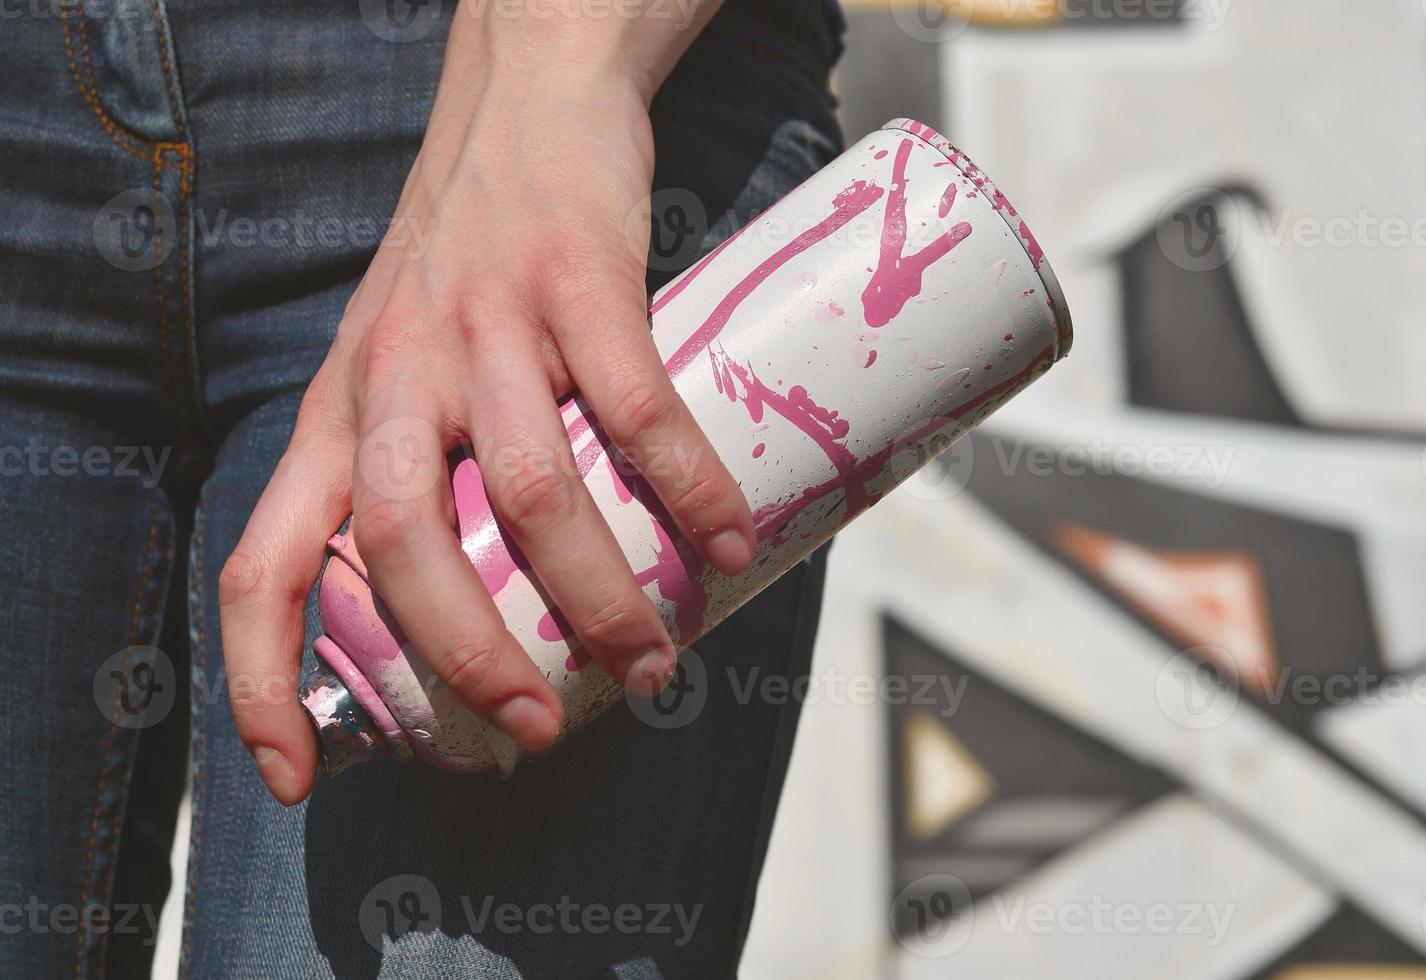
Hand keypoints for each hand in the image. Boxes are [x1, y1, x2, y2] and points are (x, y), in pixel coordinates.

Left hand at [220, 4, 743, 804]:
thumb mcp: (400, 362)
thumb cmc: (468, 255)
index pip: (261, 566)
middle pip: (404, 547)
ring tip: (656, 658)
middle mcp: (394, 377)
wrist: (524, 97)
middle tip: (540, 728)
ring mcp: (484, 325)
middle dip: (472, 661)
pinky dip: (688, 488)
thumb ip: (427, 467)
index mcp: (338, 416)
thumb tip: (501, 608)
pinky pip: (637, 409)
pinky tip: (728, 542)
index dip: (261, 686)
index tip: (302, 782)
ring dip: (598, 596)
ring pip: (529, 492)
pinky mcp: (577, 280)